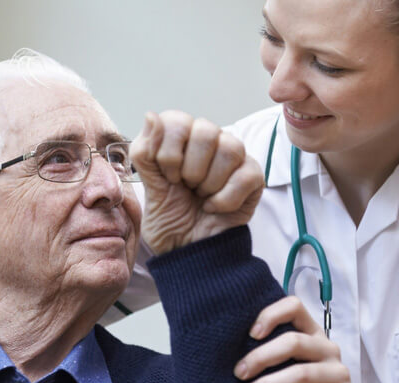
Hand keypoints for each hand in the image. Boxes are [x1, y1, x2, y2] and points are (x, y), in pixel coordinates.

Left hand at [130, 111, 262, 253]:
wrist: (189, 252)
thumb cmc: (170, 218)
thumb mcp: (149, 187)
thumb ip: (145, 152)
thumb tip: (150, 115)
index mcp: (180, 138)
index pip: (176, 120)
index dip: (168, 152)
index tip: (167, 177)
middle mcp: (208, 141)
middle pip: (206, 130)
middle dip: (190, 168)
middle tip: (185, 187)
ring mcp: (233, 158)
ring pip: (230, 148)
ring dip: (209, 183)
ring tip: (201, 197)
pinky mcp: (253, 177)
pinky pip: (245, 175)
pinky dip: (225, 199)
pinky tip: (214, 208)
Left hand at [234, 296, 357, 382]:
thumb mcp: (281, 362)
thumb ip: (268, 349)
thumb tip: (228, 342)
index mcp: (311, 332)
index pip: (294, 307)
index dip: (271, 315)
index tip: (250, 333)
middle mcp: (328, 347)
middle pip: (294, 342)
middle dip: (261, 357)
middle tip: (239, 373)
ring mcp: (339, 372)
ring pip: (302, 373)